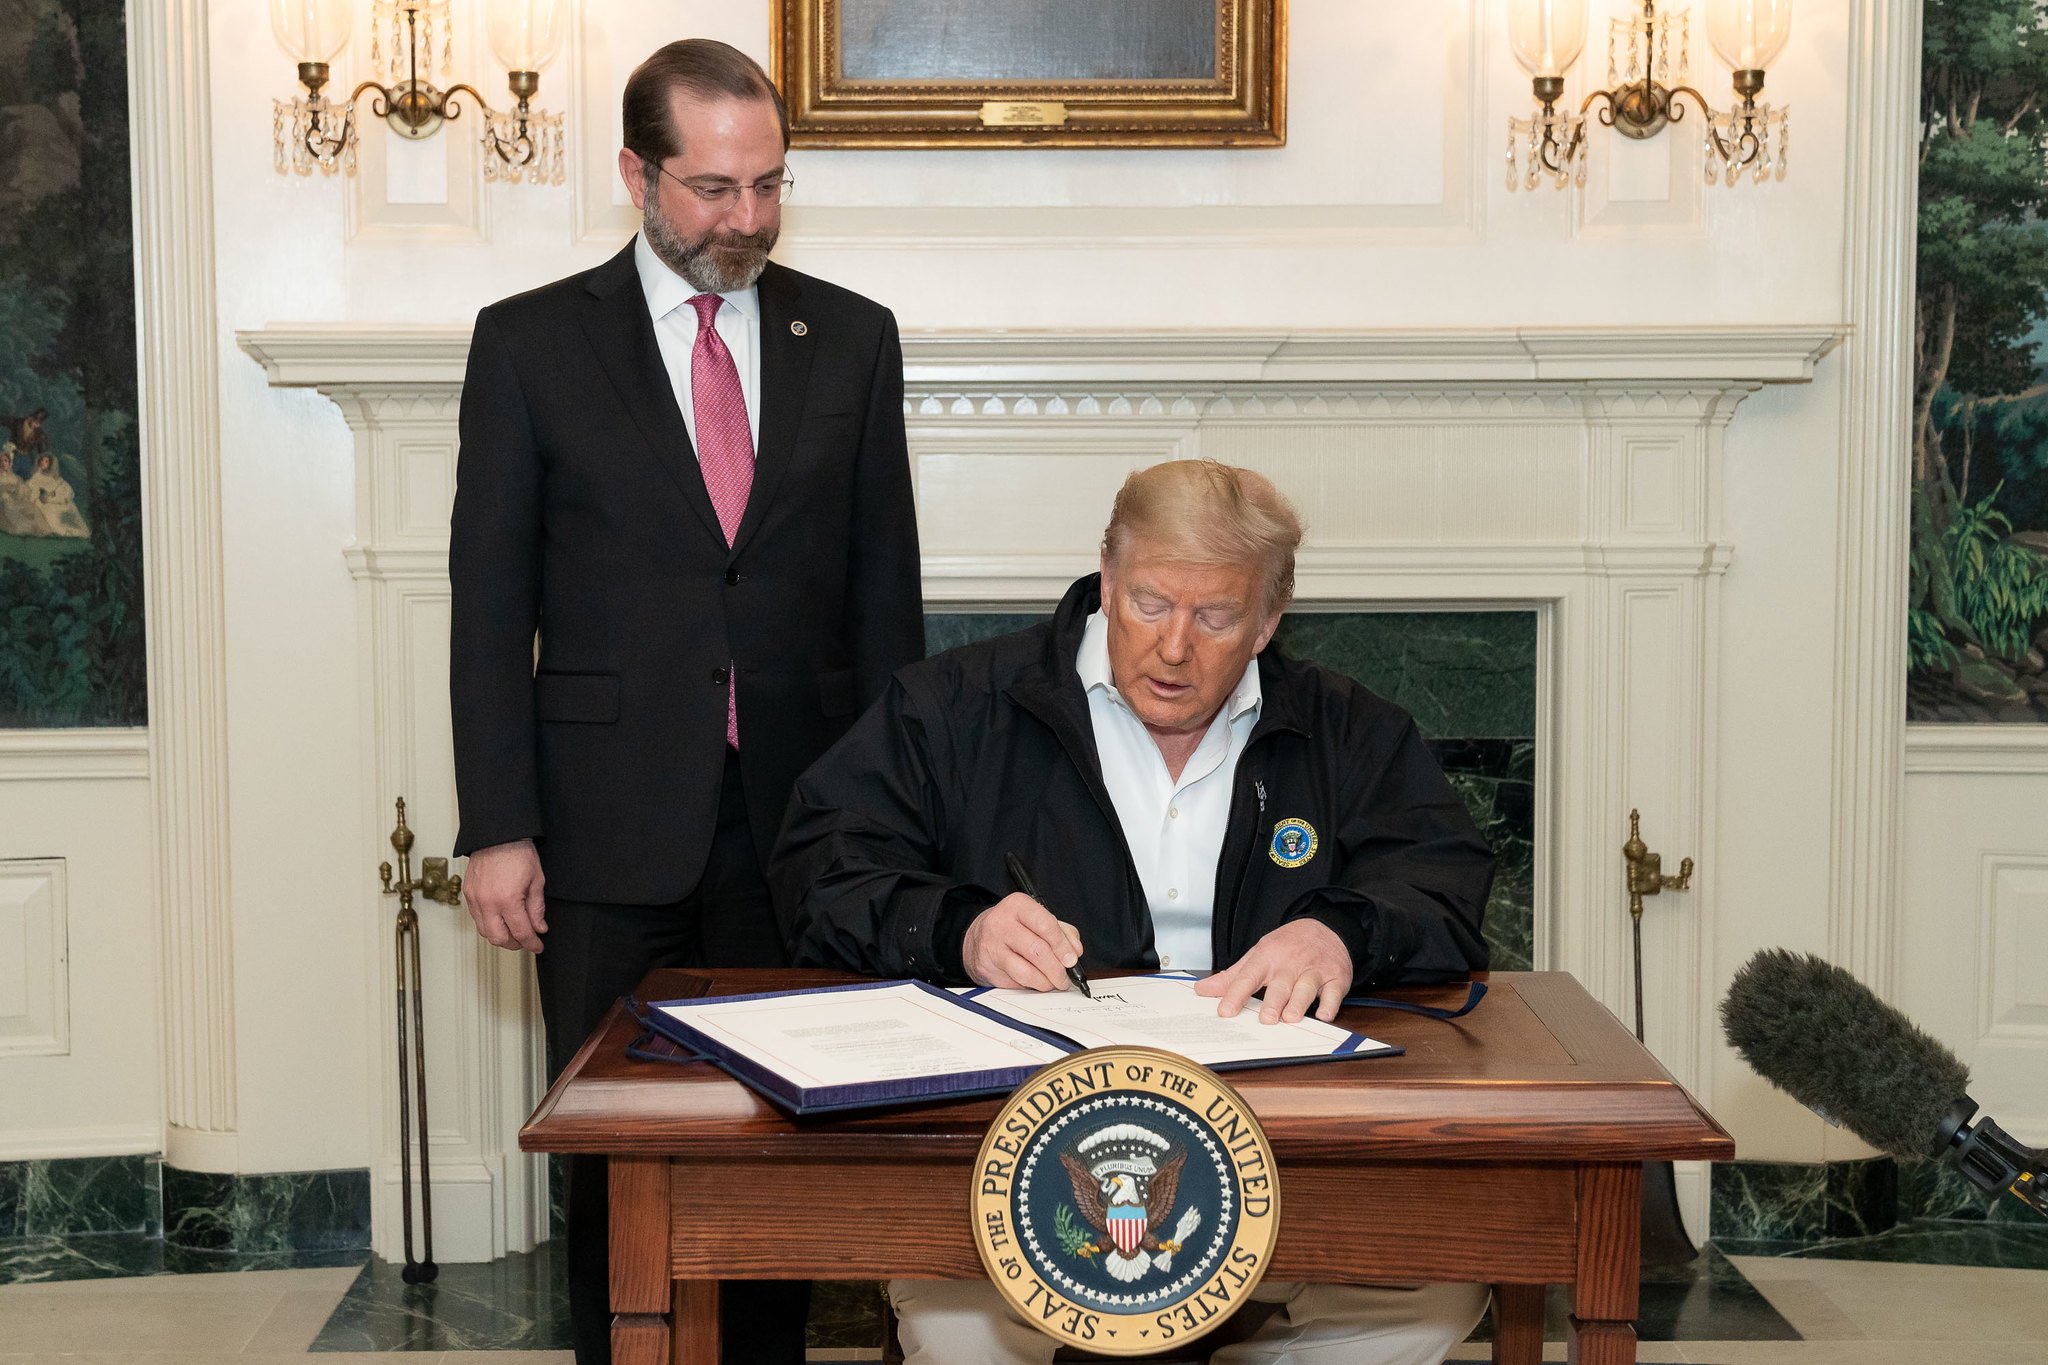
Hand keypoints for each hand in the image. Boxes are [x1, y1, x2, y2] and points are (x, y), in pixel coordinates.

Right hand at [462, 839, 546, 951]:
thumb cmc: (518, 853)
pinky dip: (488, 924)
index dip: (532, 943)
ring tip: (514, 931)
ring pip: (485, 932)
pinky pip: (476, 918)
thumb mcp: (537, 881)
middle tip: (526, 940)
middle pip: (499, 939)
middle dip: (515, 944)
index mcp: (508, 900)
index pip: (521, 932)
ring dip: (500, 936)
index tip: (538, 946)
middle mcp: (488, 903)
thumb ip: (537, 908)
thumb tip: (539, 927)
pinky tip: (500, 920)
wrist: (497, 835)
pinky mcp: (468, 894)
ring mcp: (475, 899)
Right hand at [963, 893, 1083, 991]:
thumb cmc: (1014, 927)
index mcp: (1018, 905)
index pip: (1046, 925)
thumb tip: (1075, 951)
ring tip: (1053, 982)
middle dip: (1057, 968)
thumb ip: (1062, 931)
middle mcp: (1002, 923)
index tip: (1072, 959)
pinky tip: (1036, 981)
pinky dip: (1032, 985)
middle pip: (1037, 950)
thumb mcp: (1038, 919)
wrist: (978, 937)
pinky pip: (1016, 982)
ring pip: (1026, 971)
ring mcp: (992, 947)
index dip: (1062, 945)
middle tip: (1065, 977)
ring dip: (1046, 982)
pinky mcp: (988, 968)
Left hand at [1195, 920, 1352, 1023]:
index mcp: (1267, 957)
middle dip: (1273, 1002)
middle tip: (1266, 1019)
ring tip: (1290, 1018)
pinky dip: (1330, 1004)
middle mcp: (1290, 964)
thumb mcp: (1258, 955)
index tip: (1225, 1011)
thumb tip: (1202, 990)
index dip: (1236, 994)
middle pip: (1280, 984)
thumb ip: (1232, 976)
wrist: (1326, 926)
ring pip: (1306, 988)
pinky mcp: (1335, 977)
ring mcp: (1314, 970)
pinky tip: (1324, 1015)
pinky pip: (1334, 992)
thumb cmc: (1287, 946)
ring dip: (1298, 1003)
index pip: (1248, 977)